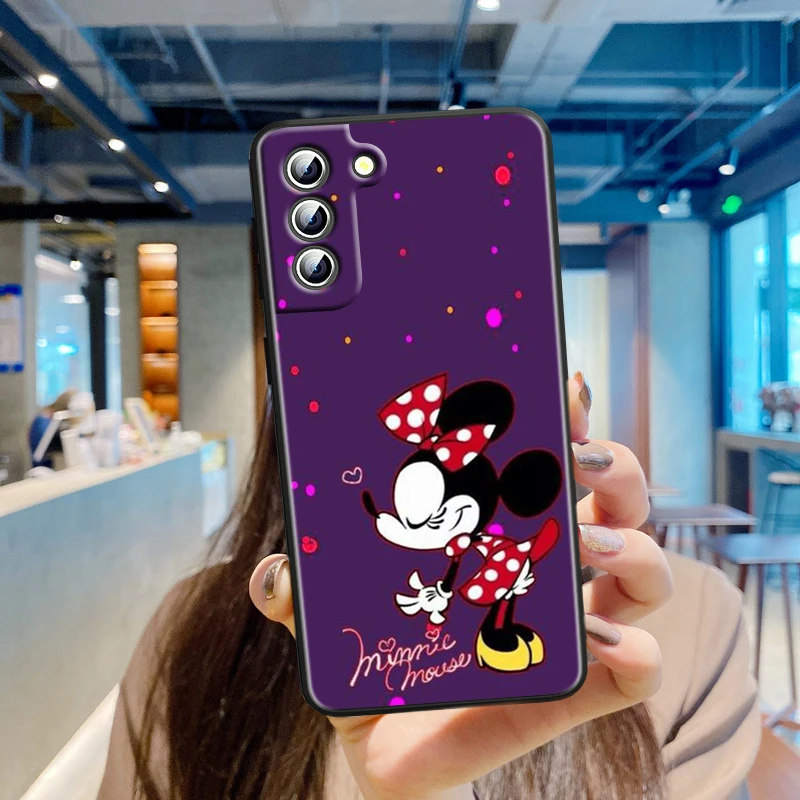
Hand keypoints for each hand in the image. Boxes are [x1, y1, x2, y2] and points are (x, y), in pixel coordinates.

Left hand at [249, 374, 671, 799]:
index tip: (557, 387)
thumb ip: (302, 595)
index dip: (562, 419)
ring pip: (645, 570)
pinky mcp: (581, 692)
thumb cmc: (374, 667)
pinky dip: (637, 650)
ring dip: (635, 547)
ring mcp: (571, 629)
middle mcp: (548, 571)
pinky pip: (639, 667)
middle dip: (615, 467)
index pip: (545, 464)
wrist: (385, 751)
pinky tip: (603, 642)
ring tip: (589, 546)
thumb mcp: (333, 620)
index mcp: (499, 534)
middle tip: (580, 457)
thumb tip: (274, 573)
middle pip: (614, 502)